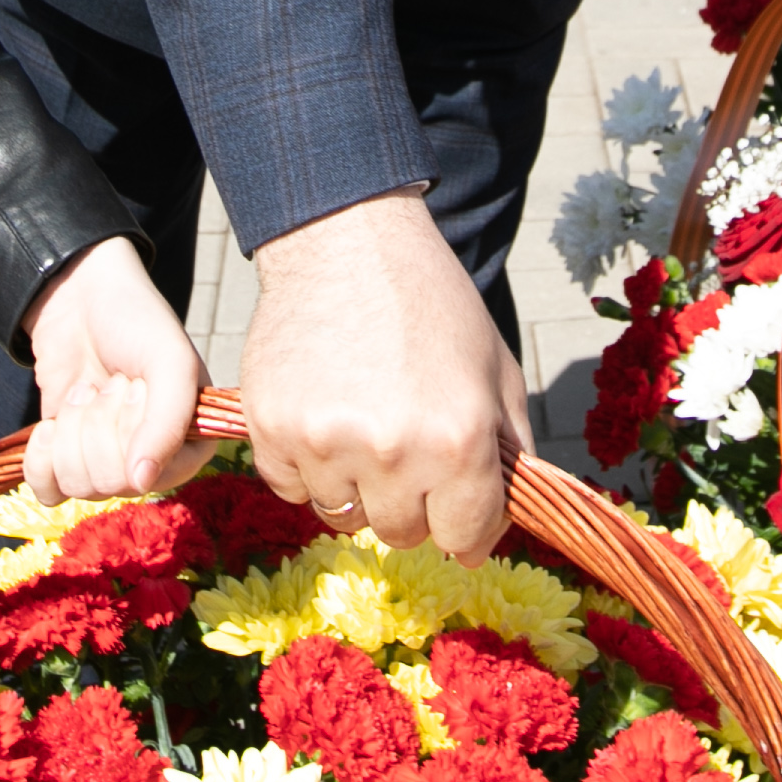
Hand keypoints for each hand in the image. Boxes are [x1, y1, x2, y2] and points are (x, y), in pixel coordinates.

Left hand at [19, 240, 206, 501]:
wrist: (79, 300)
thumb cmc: (136, 324)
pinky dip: (40, 460)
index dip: (133, 431)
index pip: (156, 477)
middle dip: (98, 426)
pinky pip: (48, 493)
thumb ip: (168, 422)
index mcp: (192, 445)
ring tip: (87, 392)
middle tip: (110, 384)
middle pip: (112, 484)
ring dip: (72, 430)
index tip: (136, 386)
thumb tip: (141, 482)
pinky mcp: (65, 462)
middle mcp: (153, 462)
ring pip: (79, 488)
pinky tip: (51, 425)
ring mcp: (107, 464)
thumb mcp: (169, 362)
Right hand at [240, 192, 530, 556]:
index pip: (466, 539)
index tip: (457, 504)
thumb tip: (496, 529)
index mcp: (458, 440)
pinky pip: (291, 488)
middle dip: (411, 501)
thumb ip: (510, 453)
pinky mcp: (271, 430)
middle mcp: (392, 451)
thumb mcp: (496, 372)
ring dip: (356, 484)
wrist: (347, 242)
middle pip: (402, 533)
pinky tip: (323, 414)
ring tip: (363, 421)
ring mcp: (324, 443)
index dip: (467, 524)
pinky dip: (307, 466)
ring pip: (343, 515)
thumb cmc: (432, 304)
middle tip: (405, 445)